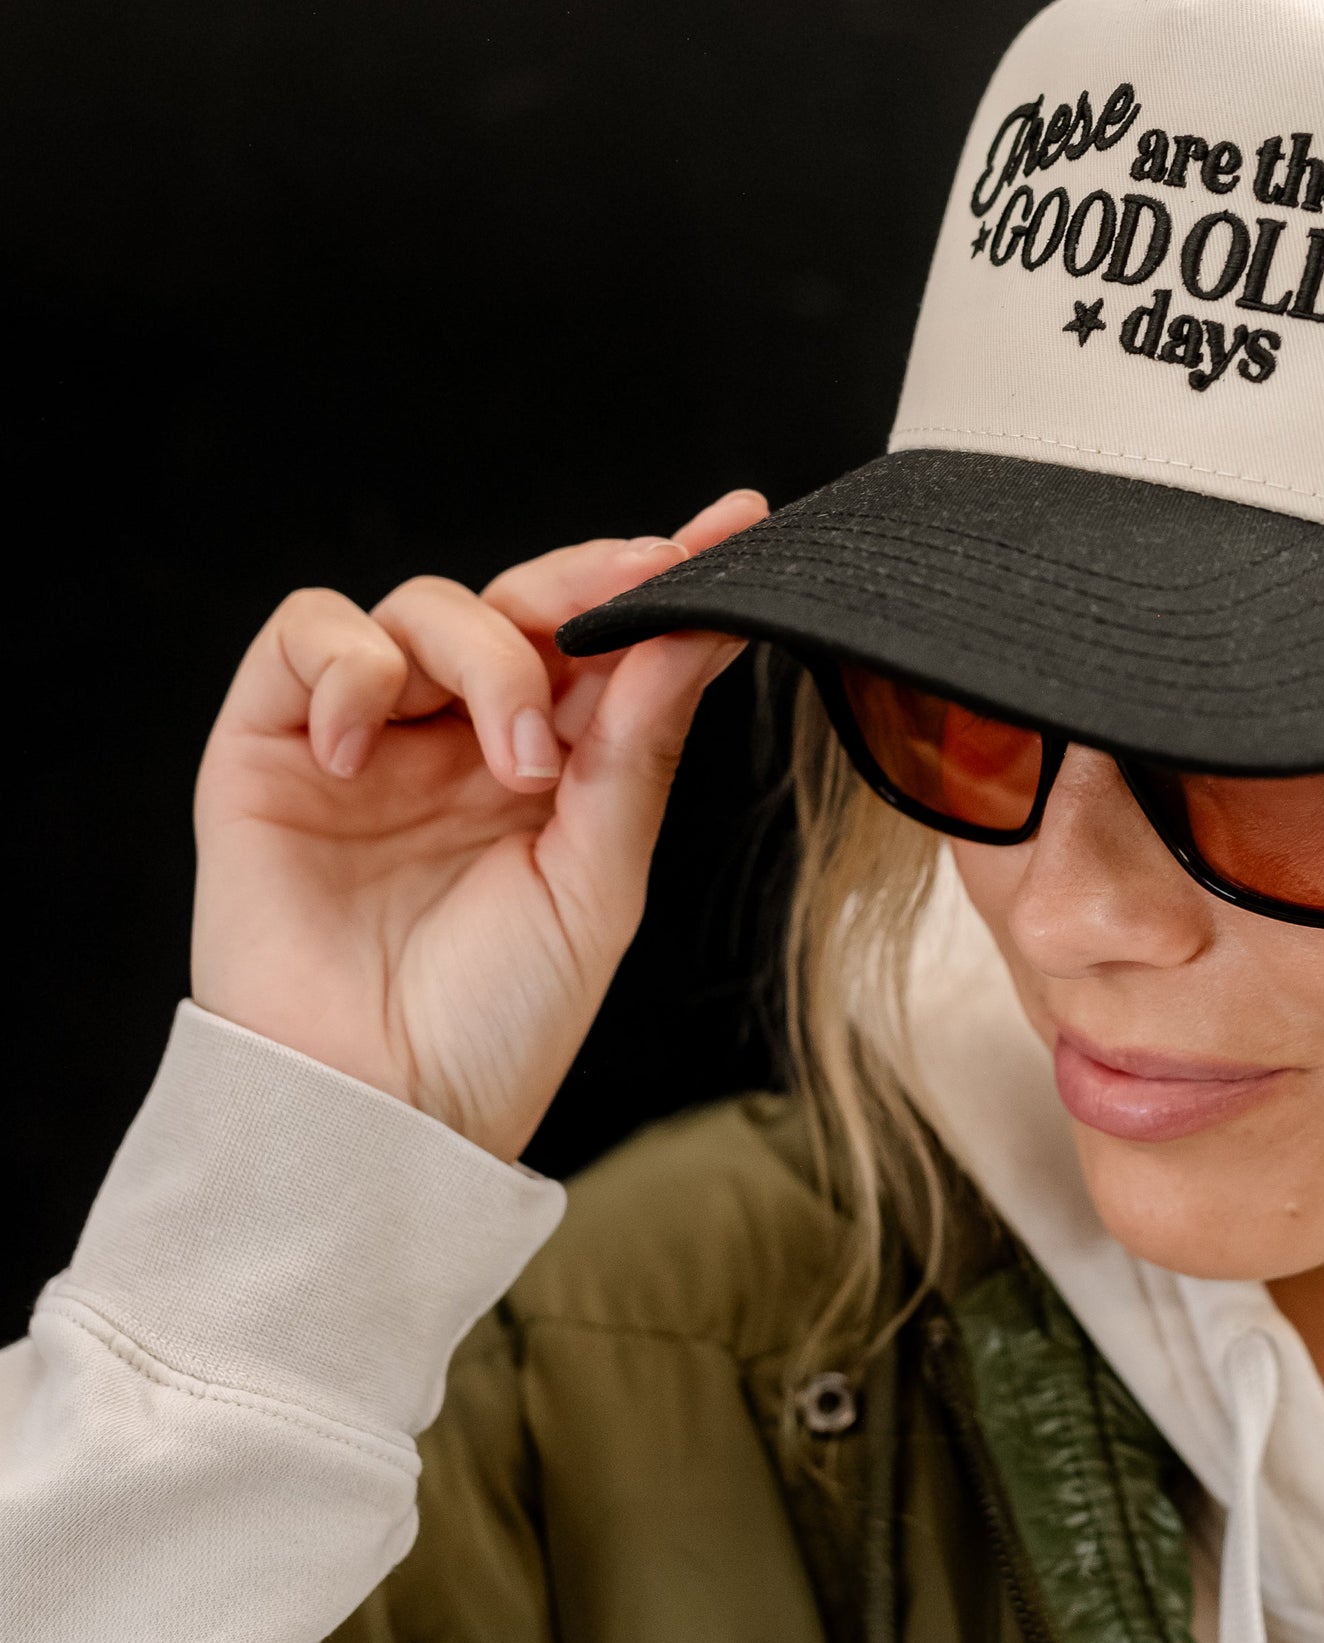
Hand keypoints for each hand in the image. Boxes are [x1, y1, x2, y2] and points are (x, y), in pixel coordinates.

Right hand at [191, 491, 767, 1159]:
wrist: (377, 1116)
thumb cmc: (497, 1021)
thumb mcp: (596, 881)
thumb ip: (635, 750)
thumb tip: (693, 632)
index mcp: (550, 771)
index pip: (606, 644)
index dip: (661, 580)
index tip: (736, 526)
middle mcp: (459, 741)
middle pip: (519, 603)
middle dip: (584, 587)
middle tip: (637, 596)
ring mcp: (367, 737)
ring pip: (423, 605)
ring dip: (485, 656)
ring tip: (515, 760)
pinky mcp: (268, 744)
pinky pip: (303, 635)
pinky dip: (345, 664)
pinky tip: (364, 742)